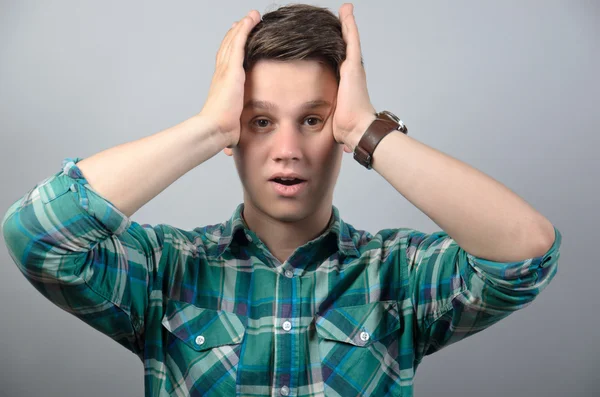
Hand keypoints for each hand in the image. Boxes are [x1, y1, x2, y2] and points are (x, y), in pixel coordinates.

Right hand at [198, 10, 260, 147]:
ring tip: (251, 17)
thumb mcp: (231, 126)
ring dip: (242, 27)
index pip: (226, 62)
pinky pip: (239, 43)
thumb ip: (233, 128)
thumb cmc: (221, 132)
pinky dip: (245, 29)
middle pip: (228, 48)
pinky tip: (251, 19)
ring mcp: (226, 70)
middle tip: (242, 22)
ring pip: (233, 42)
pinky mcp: (232, 69)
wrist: (214, 130)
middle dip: (235, 34)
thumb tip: (232, 146)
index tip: (236, 40)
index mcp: (222, 86)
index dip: (231, 50)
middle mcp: (221, 74)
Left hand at [333, 3, 376, 152]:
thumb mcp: (335, 121)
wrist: (357, 129)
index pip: (340, 62)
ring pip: (349, 40)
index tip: (332, 40)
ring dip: (346, 24)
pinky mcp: (354, 65)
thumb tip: (343, 146)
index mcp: (347, 84)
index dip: (337, 51)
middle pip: (346, 47)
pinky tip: (346, 11)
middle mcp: (352, 73)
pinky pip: (350, 39)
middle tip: (341, 16)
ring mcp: (354, 68)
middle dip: (343, 32)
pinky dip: (348, 24)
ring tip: (344, 10)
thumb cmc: (347, 129)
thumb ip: (336, 125)